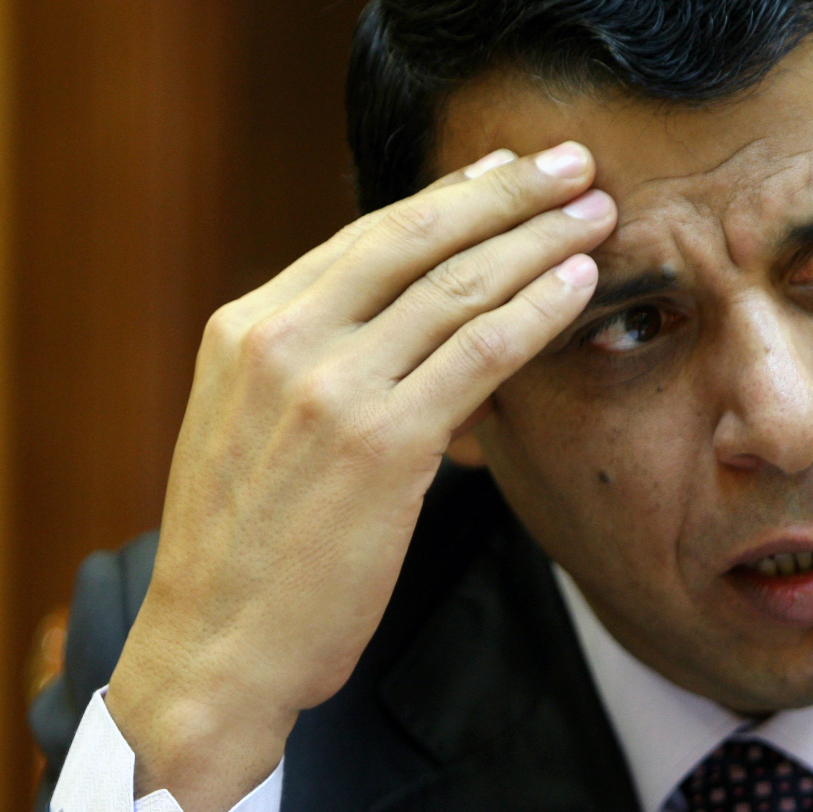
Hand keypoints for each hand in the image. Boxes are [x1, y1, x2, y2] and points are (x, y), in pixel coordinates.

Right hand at [105, 142, 613, 811]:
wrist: (216, 650)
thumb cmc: (248, 553)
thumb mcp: (259, 430)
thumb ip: (318, 365)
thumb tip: (410, 323)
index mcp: (245, 328)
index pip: (365, 238)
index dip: (448, 197)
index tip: (508, 170)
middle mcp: (281, 340)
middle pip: (415, 238)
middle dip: (506, 192)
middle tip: (572, 161)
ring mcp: (329, 388)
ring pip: (456, 286)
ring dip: (538, 241)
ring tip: (596, 212)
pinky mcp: (381, 443)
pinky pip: (478, 353)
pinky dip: (537, 311)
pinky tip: (580, 285)